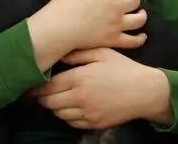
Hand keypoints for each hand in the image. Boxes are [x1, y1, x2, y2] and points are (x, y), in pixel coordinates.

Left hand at [32, 48, 172, 128]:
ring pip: (59, 114)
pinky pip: (72, 123)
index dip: (37, 87)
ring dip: (52, 107)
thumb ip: (77, 53)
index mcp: (79, 78)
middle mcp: (80, 98)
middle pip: (50, 102)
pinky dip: (65, 116)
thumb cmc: (123, 68)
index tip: (31, 84)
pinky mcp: (95, 123)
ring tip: (52, 99)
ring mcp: (88, 113)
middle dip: (41, 98)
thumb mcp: (101, 53)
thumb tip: (59, 56)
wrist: (146, 92)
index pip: (49, 86)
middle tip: (38, 93)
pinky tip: (67, 108)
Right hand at [46, 0, 147, 50]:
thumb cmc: (65, 2)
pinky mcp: (114, 39)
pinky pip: (133, 41)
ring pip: (139, 19)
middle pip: (135, 0)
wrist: (59, 27)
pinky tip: (141, 36)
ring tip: (138, 14)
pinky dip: (140, 39)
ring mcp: (118, 24)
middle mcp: (117, 6)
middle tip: (126, 2)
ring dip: (141, 16)